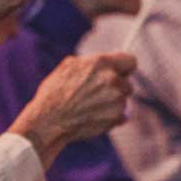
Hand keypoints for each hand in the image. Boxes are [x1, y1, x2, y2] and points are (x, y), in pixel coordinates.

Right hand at [9, 52, 135, 165]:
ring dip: (112, 103)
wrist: (49, 120)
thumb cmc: (55, 92)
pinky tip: (93, 116)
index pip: (130, 61)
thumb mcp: (69, 66)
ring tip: (90, 107)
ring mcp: (116, 99)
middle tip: (98, 94)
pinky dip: (111, 117)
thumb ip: (93, 63)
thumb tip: (106, 64)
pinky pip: (121, 115)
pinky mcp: (116, 117)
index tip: (120, 73)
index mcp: (101, 63)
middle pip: (127, 83)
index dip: (124, 68)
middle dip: (116, 88)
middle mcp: (112, 80)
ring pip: (123, 100)